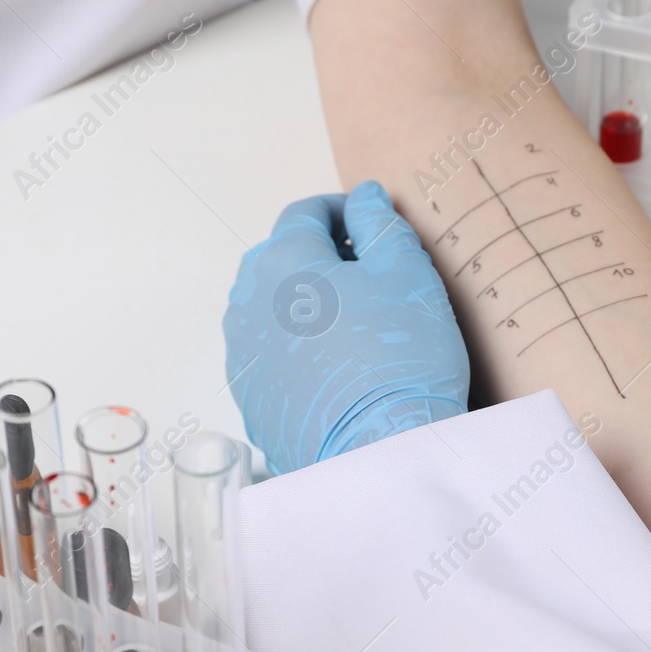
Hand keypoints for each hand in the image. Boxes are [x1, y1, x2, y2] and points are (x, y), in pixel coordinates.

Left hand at [223, 181, 469, 474]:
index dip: (344, 212)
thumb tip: (363, 197)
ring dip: (307, 305)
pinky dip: (299, 349)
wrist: (377, 454)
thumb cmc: (399, 361)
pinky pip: (272, 356)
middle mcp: (247, 300)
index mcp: (282, 259)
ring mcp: (242, 354)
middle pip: (283, 259)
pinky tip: (338, 367)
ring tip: (356, 325)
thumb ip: (381, 224)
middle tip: (371, 275)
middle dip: (322, 257)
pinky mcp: (250, 398)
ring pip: (273, 310)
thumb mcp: (408, 274)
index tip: (371, 225)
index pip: (307, 213)